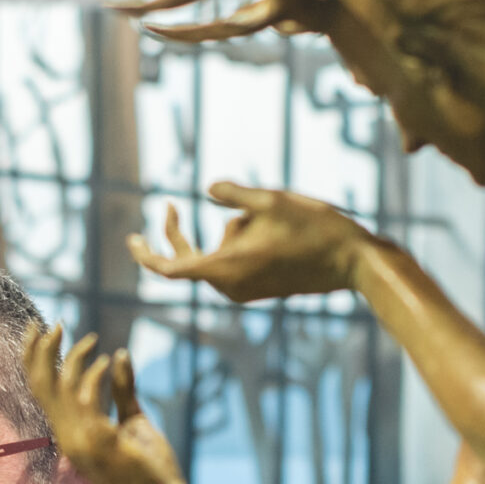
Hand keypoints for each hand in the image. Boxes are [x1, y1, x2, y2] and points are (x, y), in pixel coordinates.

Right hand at [25, 326, 196, 483]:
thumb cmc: (150, 469)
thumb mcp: (135, 421)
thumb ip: (123, 391)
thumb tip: (118, 356)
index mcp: (71, 434)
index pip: (42, 392)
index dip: (37, 360)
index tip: (47, 331)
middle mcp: (69, 438)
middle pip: (41, 387)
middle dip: (42, 352)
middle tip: (54, 323)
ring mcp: (82, 442)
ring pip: (61, 390)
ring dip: (73, 360)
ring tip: (92, 339)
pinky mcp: (101, 443)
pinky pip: (86, 401)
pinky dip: (94, 377)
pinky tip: (107, 361)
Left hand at [129, 182, 380, 301]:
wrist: (352, 261)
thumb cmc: (313, 227)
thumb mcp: (270, 199)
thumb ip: (233, 194)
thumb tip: (206, 191)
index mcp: (227, 268)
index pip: (170, 269)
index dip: (147, 254)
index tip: (131, 239)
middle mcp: (231, 287)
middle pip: (190, 260)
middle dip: (180, 233)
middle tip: (171, 204)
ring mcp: (245, 292)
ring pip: (216, 256)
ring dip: (228, 232)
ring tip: (266, 218)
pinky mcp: (258, 290)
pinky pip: (233, 264)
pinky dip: (240, 242)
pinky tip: (272, 229)